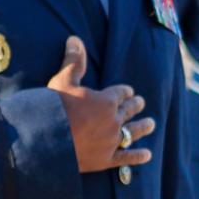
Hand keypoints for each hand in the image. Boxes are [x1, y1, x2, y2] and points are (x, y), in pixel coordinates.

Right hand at [47, 36, 155, 173]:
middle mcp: (113, 120)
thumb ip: (73, 61)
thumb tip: (75, 39)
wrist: (46, 140)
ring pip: (132, 132)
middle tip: (141, 102)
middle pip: (128, 111)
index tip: (129, 91)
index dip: (125, 92)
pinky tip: (147, 155)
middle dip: (135, 106)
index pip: (120, 93)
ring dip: (143, 127)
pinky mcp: (106, 159)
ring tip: (151, 124)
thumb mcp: (62, 80)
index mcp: (106, 100)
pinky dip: (137, 156)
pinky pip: (126, 158)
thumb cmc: (54, 108)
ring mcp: (111, 141)